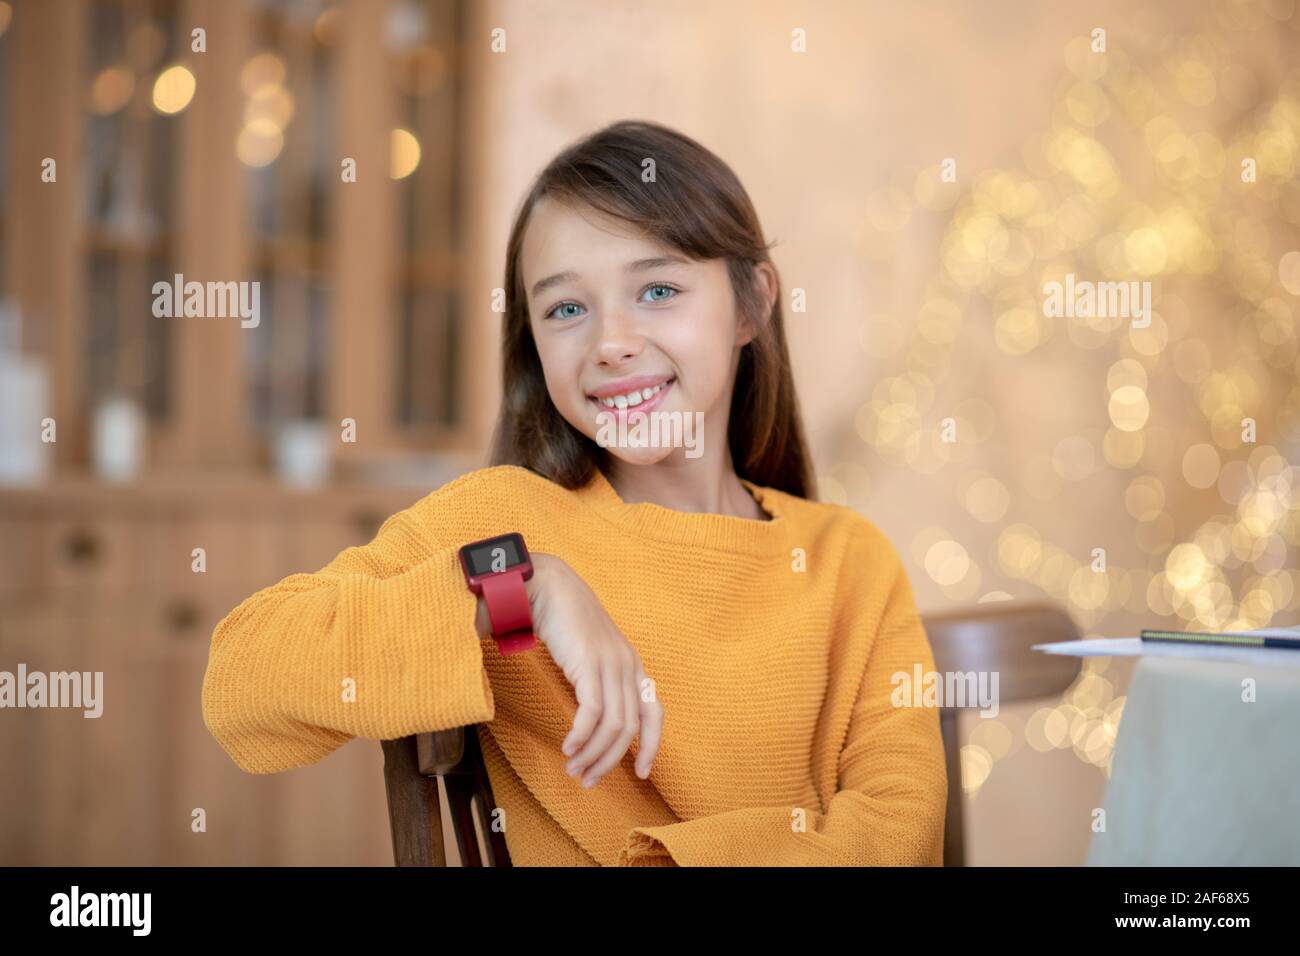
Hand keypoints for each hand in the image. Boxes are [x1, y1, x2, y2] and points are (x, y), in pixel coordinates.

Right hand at [478, 553, 662, 786]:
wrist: (548, 587)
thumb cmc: (565, 621)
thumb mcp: (590, 654)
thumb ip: (597, 680)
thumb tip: (591, 719)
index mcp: (632, 665)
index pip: (654, 713)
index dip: (651, 746)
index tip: (642, 773)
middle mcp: (628, 666)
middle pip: (630, 728)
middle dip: (610, 761)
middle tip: (588, 779)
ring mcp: (611, 664)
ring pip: (612, 725)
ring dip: (593, 753)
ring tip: (574, 768)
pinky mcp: (589, 663)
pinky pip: (591, 712)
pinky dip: (581, 735)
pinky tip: (568, 747)